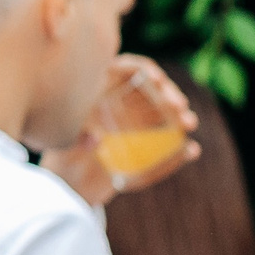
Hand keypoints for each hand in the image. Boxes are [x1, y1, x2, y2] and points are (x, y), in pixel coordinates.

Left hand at [44, 56, 200, 206]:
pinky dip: (181, 148)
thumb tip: (95, 137)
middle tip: (180, 106)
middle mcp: (124, 103)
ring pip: (165, 112)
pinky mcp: (148, 146)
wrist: (71, 184)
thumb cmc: (62, 159)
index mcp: (102, 92)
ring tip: (189, 124)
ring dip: (180, 115)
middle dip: (170, 93)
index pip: (125, 70)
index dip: (144, 70)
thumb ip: (76, 141)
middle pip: (152, 89)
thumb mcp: (62, 148)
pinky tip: (191, 150)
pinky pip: (169, 143)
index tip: (156, 79)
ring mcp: (139, 124)